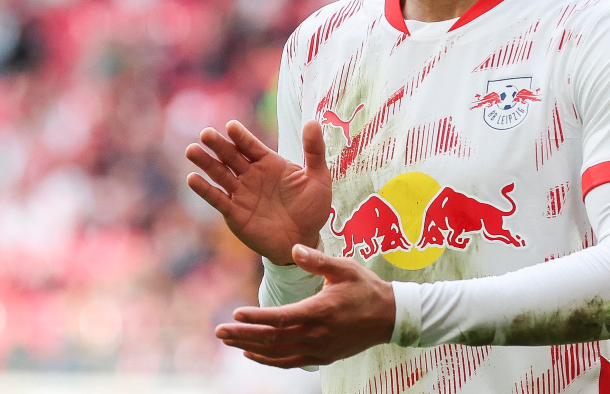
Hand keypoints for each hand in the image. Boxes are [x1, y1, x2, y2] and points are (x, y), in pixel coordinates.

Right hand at [186, 119, 331, 265]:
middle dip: (218, 144)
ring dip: (206, 162)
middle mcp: (251, 174)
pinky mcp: (234, 213)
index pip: (251, 145)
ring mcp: (241, 193)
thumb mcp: (318, 178)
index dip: (241, 136)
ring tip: (192, 150)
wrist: (303, 240)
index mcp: (269, 162)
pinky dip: (204, 189)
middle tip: (206, 133)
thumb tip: (312, 121)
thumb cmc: (311, 208)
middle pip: (231, 156)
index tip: (231, 126)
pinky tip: (192, 179)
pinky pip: (217, 199)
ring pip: (219, 174)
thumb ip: (314, 151)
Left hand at [215, 244, 395, 367]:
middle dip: (243, 335)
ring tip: (229, 341)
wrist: (391, 317)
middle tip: (218, 331)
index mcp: (320, 311)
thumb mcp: (344, 268)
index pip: (280, 318)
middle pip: (273, 339)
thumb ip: (317, 260)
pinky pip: (289, 362)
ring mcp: (319, 349)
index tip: (234, 314)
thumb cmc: (366, 288)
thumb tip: (293, 248)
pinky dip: (268, 359)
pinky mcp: (323, 357)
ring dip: (251, 348)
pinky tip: (252, 353)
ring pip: (278, 354)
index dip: (256, 318)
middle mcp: (317, 334)